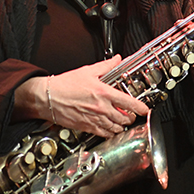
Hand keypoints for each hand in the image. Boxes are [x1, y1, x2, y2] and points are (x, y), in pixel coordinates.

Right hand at [16, 56, 149, 138]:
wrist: (48, 97)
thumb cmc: (65, 84)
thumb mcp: (88, 71)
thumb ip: (106, 66)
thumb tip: (117, 59)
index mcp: (103, 93)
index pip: (128, 103)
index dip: (140, 107)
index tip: (145, 109)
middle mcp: (101, 108)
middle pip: (124, 118)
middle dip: (131, 117)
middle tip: (132, 114)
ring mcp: (94, 119)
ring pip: (115, 127)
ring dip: (121, 125)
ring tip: (122, 122)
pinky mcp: (86, 127)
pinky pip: (103, 133)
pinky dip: (110, 133)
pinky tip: (110, 129)